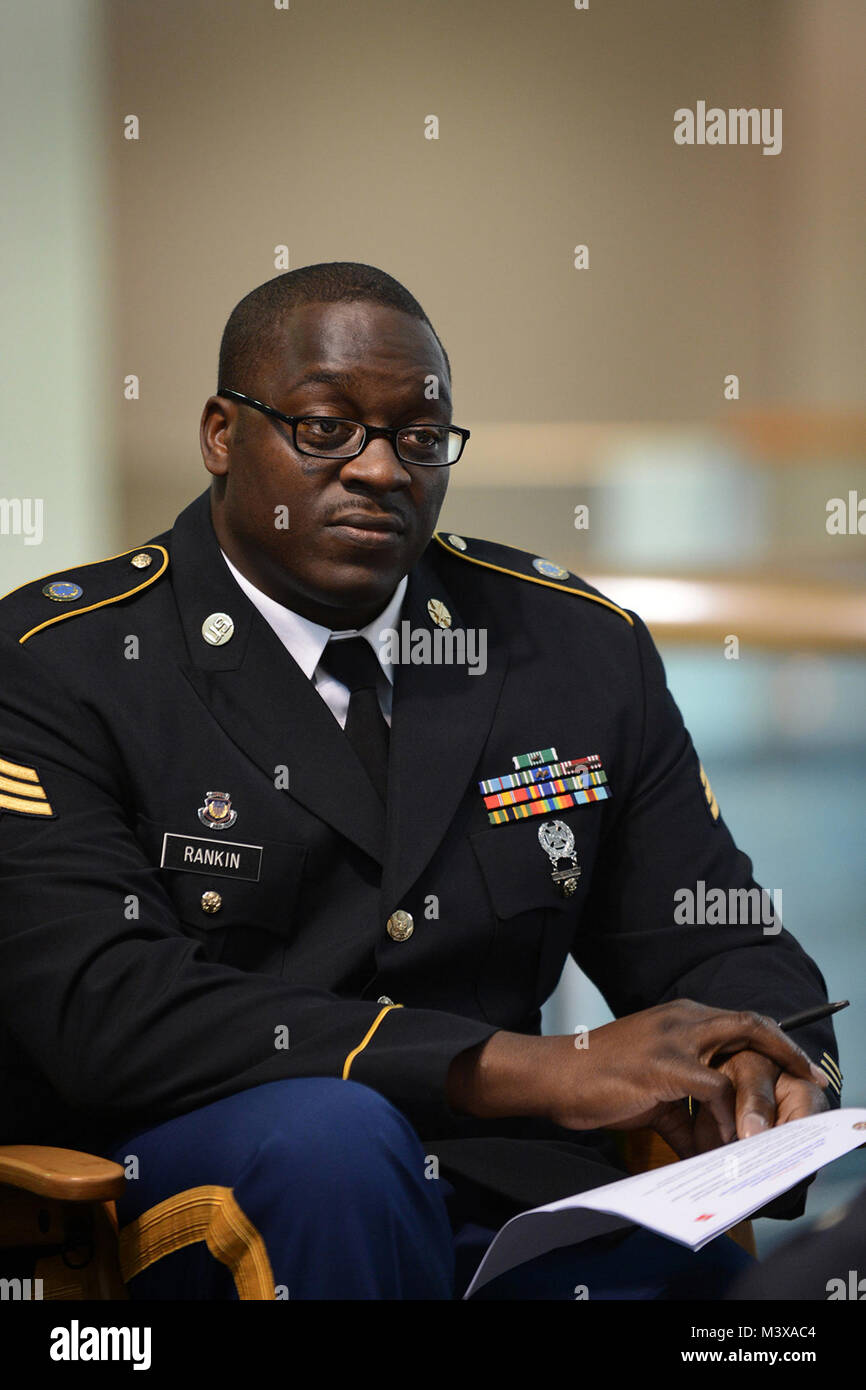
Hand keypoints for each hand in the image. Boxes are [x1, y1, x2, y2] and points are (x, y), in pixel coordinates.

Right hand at [446, 999, 829, 1150]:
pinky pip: (714, 1090)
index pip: (740, 1022)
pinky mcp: (664, 1065)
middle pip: (752, 1025)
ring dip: (758, 1097)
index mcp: (679, 1017)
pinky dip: (727, 1119)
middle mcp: (682, 1018)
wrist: (552, 1074)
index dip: (771, 1044)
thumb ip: (684, 1110)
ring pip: (741, 1051)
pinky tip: (725, 1144)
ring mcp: (674, 1038)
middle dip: (786, 1054)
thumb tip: (710, 1144)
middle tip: (806, 1083)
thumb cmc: (596, 1080)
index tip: (795, 1069)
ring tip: (766, 1130)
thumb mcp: (649, 1090)